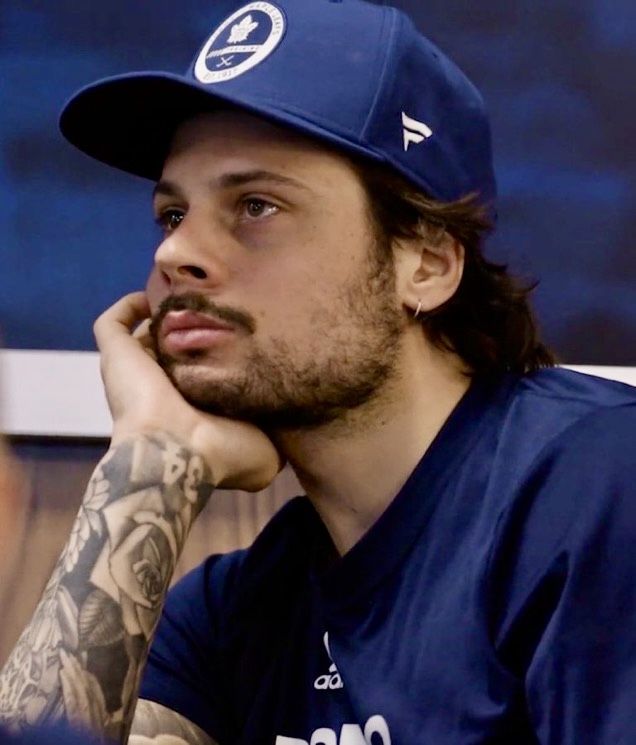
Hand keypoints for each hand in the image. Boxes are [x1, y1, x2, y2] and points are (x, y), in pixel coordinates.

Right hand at [93, 292, 283, 491]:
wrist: (178, 452)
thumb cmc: (220, 453)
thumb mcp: (265, 454)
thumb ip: (279, 438)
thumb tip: (288, 438)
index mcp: (191, 408)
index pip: (202, 375)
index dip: (220, 354)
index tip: (245, 334)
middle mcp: (161, 388)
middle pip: (171, 350)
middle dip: (191, 329)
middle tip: (219, 306)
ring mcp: (135, 371)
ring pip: (143, 334)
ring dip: (162, 314)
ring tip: (189, 294)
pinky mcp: (116, 354)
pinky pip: (112, 323)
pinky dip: (129, 306)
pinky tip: (156, 295)